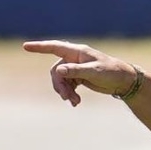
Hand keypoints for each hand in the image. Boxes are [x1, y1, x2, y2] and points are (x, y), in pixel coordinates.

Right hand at [23, 40, 139, 106]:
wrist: (125, 81)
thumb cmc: (112, 72)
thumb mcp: (93, 72)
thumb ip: (75, 71)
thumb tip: (58, 71)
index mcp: (77, 52)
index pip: (55, 47)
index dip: (40, 47)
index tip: (25, 46)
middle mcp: (75, 58)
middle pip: (56, 71)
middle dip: (59, 85)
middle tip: (66, 98)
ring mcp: (76, 68)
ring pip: (61, 80)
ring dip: (65, 92)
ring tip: (74, 102)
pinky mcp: (79, 78)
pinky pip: (68, 86)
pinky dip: (70, 94)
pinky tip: (76, 103)